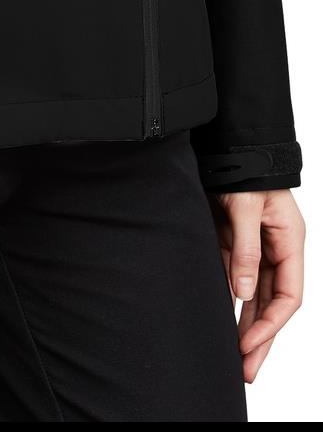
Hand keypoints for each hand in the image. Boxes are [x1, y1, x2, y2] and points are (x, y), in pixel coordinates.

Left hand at [207, 187, 304, 382]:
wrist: (229, 141)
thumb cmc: (243, 168)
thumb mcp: (245, 207)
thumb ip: (245, 250)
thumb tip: (243, 294)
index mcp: (290, 241)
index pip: (289, 295)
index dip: (271, 324)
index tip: (250, 345)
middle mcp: (277, 249)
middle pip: (272, 303)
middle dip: (261, 337)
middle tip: (246, 370)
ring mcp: (257, 247)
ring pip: (254, 297)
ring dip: (245, 326)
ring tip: (234, 359)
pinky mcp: (234, 241)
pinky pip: (235, 279)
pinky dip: (230, 302)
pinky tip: (220, 323)